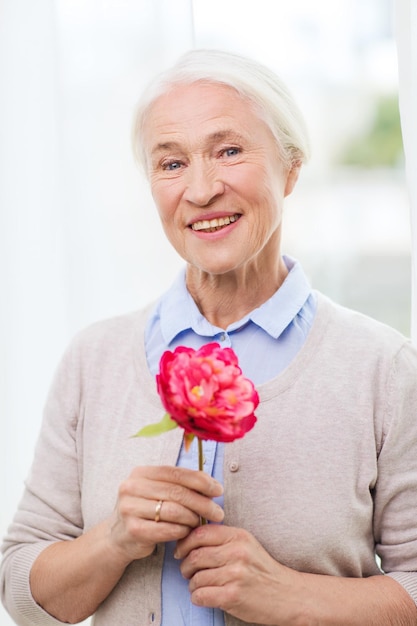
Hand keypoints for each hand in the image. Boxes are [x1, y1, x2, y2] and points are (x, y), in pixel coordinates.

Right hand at [109, 466, 223, 563]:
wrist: (118, 537)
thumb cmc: (146, 512)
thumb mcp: (158, 492)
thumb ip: (180, 485)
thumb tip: (213, 486)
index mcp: (141, 473)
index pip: (176, 472)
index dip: (200, 480)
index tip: (218, 490)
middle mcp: (132, 487)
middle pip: (177, 492)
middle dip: (202, 502)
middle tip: (218, 512)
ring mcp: (130, 508)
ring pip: (173, 511)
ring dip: (193, 518)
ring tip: (200, 522)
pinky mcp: (133, 529)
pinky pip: (166, 529)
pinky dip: (182, 531)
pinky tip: (187, 532)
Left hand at [175, 524, 301, 624]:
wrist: (287, 595)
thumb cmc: (262, 570)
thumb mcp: (246, 545)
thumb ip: (222, 538)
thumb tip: (188, 538)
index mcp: (238, 536)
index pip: (200, 533)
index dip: (184, 543)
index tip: (180, 552)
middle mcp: (237, 552)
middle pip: (195, 556)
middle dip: (186, 566)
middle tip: (188, 572)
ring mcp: (235, 574)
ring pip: (196, 578)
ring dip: (192, 585)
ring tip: (199, 586)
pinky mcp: (233, 596)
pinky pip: (201, 595)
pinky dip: (197, 597)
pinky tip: (204, 596)